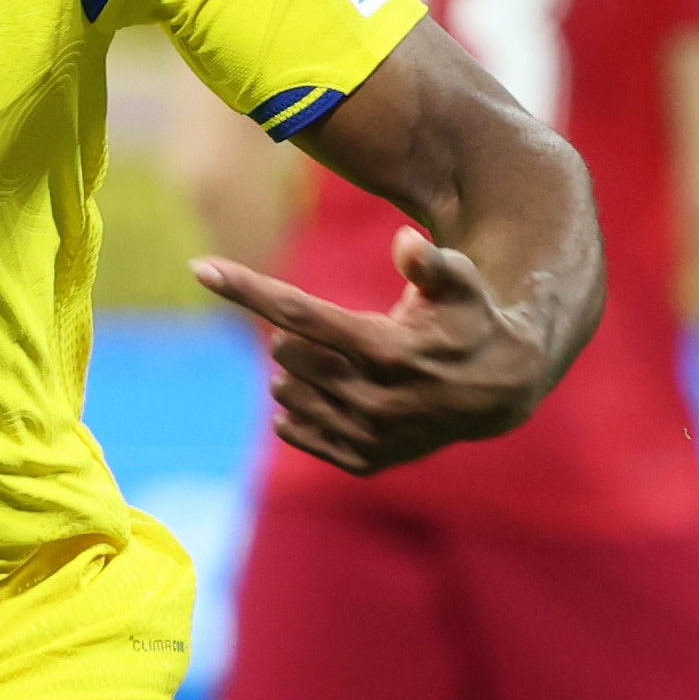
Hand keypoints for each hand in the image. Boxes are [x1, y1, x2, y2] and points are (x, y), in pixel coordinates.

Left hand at [193, 225, 557, 473]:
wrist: (499, 391)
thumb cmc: (471, 321)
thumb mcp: (461, 283)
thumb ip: (431, 262)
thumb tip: (405, 239)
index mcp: (386, 349)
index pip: (298, 313)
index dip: (246, 287)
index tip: (200, 267)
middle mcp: (373, 398)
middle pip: (286, 353)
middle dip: (294, 337)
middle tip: (328, 332)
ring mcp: (366, 435)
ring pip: (285, 394)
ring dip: (294, 373)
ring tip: (336, 362)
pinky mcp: (362, 460)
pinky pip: (294, 431)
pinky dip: (299, 410)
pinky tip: (327, 395)